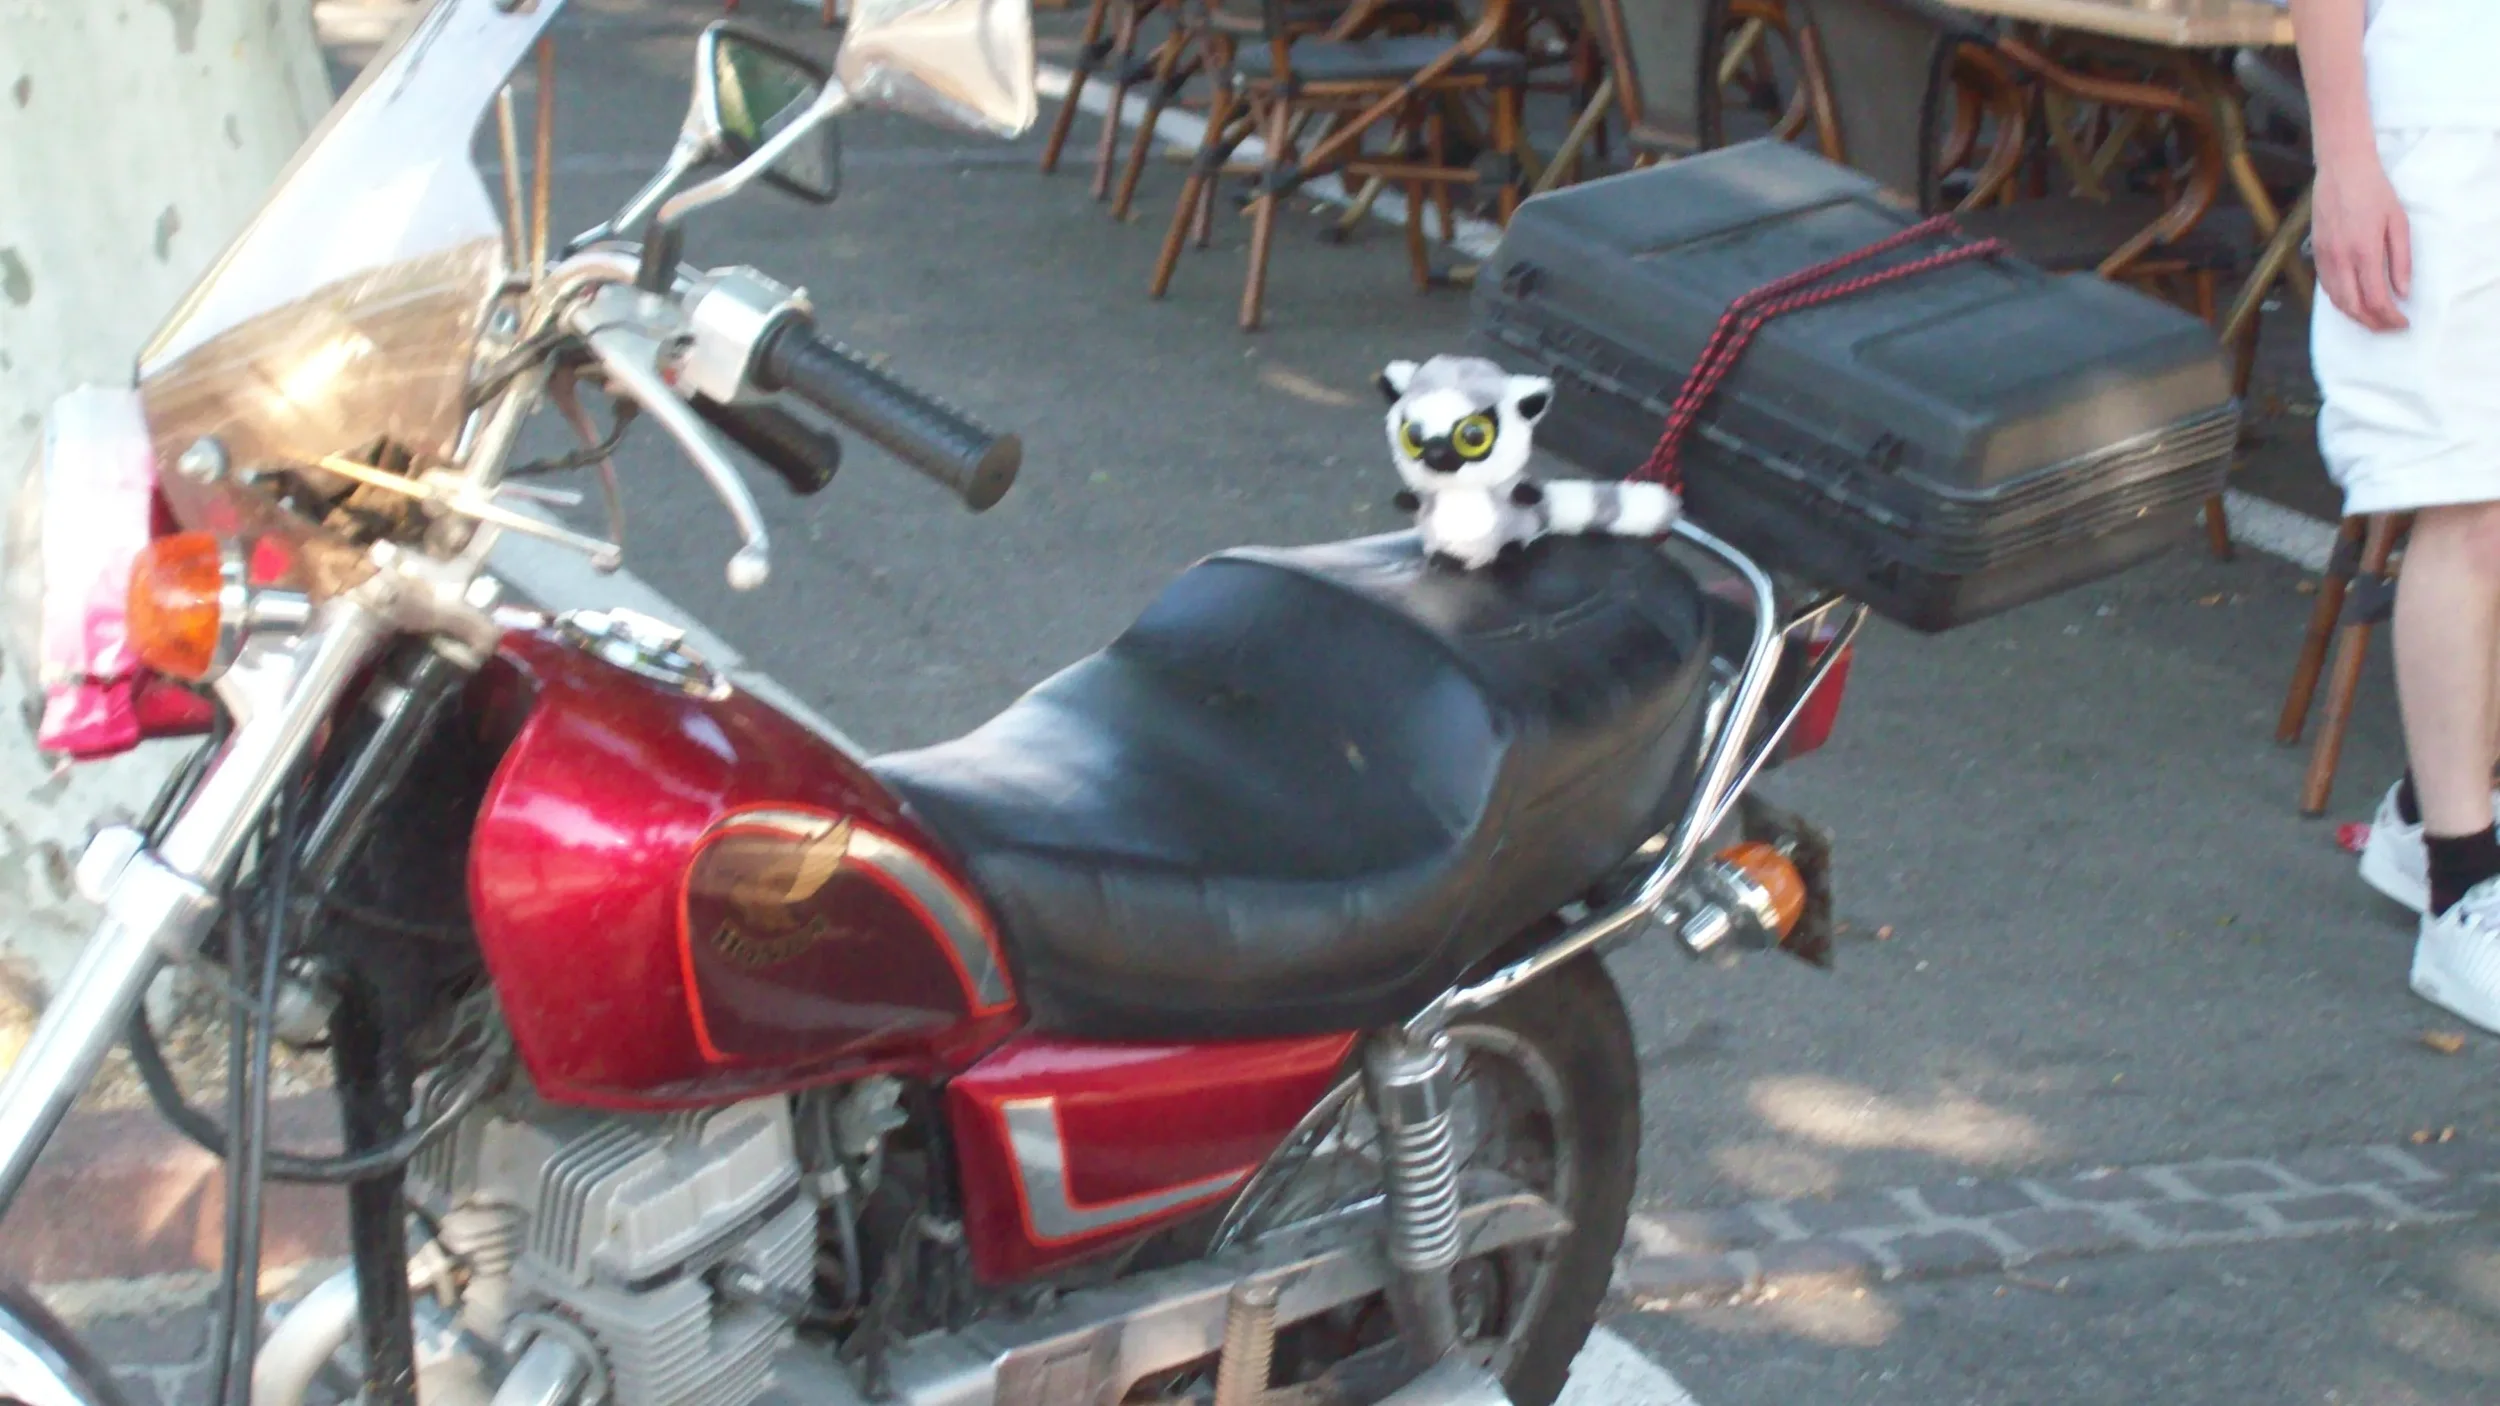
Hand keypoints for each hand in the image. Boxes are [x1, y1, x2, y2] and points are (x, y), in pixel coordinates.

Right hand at [2312, 149, 2411, 331]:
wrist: (2342, 170)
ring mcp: (2324, 257)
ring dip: (2355, 316)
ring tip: (2372, 319)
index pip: (2375, 299)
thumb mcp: (2398, 222)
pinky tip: (2353, 301)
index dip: (2390, 317)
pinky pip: (2326, 287)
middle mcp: (2340, 259)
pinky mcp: (2316, 252)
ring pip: (2336, 300)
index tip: (2402, 322)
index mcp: (2364, 251)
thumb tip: (2402, 291)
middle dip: (2372, 323)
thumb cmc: (2375, 191)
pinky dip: (2340, 301)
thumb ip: (2401, 260)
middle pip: (2353, 307)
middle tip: (2388, 327)